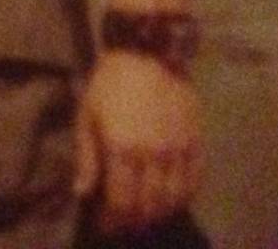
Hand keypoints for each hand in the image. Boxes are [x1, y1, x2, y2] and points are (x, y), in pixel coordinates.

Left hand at [73, 49, 203, 234]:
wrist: (148, 51)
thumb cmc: (111, 82)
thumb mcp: (87, 115)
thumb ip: (87, 158)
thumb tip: (82, 193)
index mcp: (122, 149)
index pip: (122, 202)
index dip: (113, 221)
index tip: (105, 226)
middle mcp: (153, 155)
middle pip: (148, 207)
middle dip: (134, 222)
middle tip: (123, 225)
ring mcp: (178, 150)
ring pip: (173, 200)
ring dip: (158, 215)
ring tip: (145, 217)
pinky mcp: (195, 142)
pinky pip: (193, 182)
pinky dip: (182, 198)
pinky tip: (171, 201)